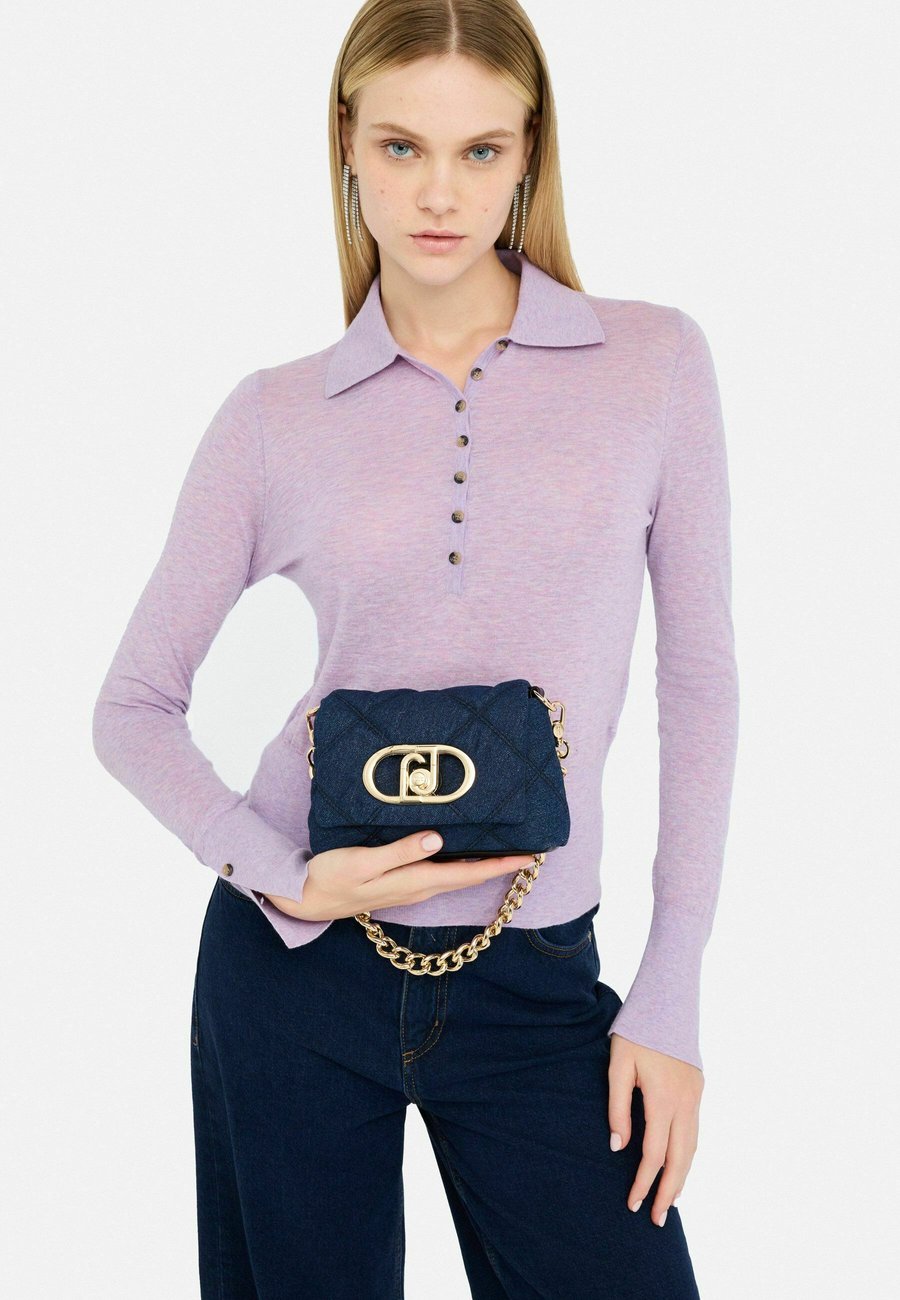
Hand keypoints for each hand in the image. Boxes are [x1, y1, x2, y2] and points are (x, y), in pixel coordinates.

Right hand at [262, 831, 535, 921]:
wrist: (305, 900)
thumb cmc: (331, 877)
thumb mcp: (363, 862)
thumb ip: (400, 851)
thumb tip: (438, 840)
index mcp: (415, 882)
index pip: (468, 873)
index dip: (500, 864)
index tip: (530, 855)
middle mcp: (419, 887)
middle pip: (469, 875)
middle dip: (500, 864)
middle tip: (530, 848)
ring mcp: (410, 888)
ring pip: (456, 875)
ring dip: (482, 864)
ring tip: (506, 847)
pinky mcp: (400, 883)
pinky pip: (441, 873)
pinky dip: (460, 863)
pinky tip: (462, 850)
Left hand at [607, 1032, 703, 1226]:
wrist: (667, 1002)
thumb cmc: (636, 1033)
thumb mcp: (617, 1066)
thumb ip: (617, 1108)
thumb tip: (617, 1147)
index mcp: (663, 1099)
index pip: (653, 1154)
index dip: (643, 1182)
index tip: (633, 1203)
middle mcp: (685, 1103)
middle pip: (680, 1159)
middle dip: (669, 1191)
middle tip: (658, 1220)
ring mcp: (696, 1097)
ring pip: (693, 1147)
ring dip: (682, 1176)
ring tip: (672, 1201)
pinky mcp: (698, 1089)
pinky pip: (696, 1131)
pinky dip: (689, 1154)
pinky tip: (681, 1165)